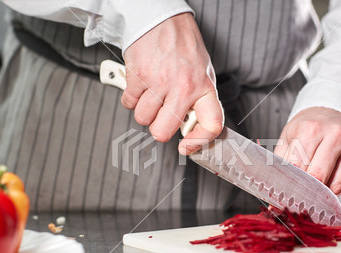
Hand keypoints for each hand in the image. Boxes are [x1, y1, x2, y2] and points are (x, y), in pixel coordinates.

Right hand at [121, 13, 223, 154]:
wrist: (161, 17)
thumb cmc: (182, 45)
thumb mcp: (202, 72)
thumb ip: (198, 99)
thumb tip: (189, 127)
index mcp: (203, 87)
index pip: (212, 124)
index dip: (199, 142)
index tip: (186, 147)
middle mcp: (183, 87)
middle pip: (162, 132)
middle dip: (158, 127)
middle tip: (161, 113)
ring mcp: (159, 82)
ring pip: (142, 119)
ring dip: (144, 110)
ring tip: (152, 92)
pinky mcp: (138, 76)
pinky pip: (128, 103)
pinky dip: (131, 97)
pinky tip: (141, 84)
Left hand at [274, 107, 340, 195]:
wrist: (332, 112)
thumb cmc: (308, 127)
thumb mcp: (289, 137)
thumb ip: (281, 161)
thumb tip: (274, 189)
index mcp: (311, 129)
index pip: (298, 164)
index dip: (290, 181)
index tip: (285, 192)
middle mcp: (333, 135)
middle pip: (317, 174)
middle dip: (306, 189)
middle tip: (297, 197)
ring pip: (334, 182)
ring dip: (321, 193)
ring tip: (311, 195)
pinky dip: (332, 190)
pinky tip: (324, 189)